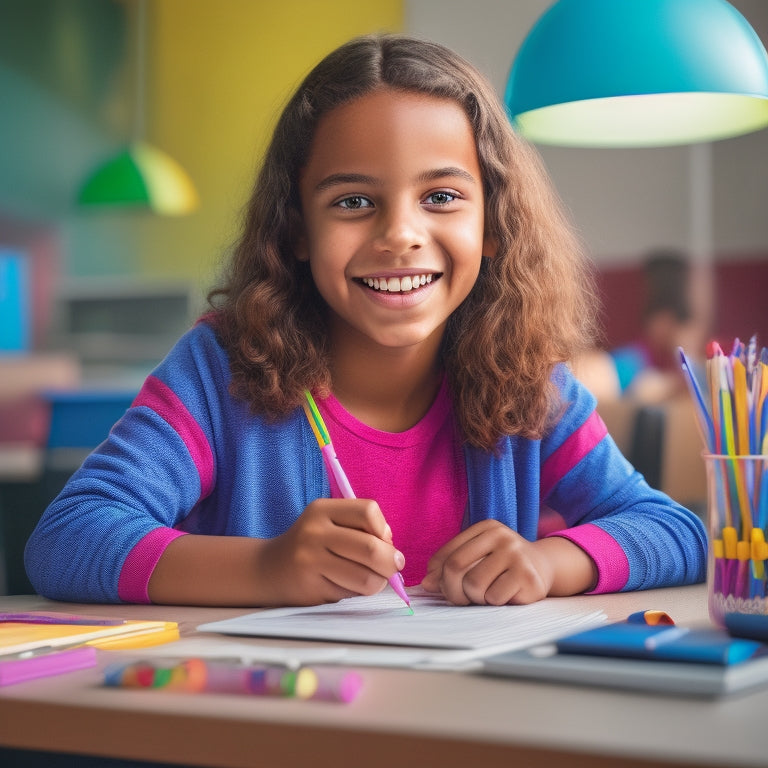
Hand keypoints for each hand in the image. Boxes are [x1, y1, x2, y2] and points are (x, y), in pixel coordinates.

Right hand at [255, 498, 404, 605]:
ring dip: (377, 583)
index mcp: (322, 509)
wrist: (268, 569)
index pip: (368, 511)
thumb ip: (361, 529)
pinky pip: (351, 593)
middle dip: (390, 563)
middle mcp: (314, 531)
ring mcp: (310, 560)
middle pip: (372, 548)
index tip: (384, 541)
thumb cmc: (311, 546)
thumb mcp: (329, 524)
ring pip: (366, 578)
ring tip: (369, 579)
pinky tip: (345, 586)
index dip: (384, 530)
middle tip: (391, 568)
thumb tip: (394, 552)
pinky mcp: (311, 587)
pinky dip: (358, 593)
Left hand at [420, 520, 553, 604]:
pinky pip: (494, 597)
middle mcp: (501, 536)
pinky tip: (506, 596)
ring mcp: (516, 554)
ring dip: (476, 597)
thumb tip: (426, 584)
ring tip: (488, 594)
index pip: (447, 555)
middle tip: (463, 598)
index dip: (439, 577)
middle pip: (455, 567)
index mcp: (485, 528)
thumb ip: (450, 567)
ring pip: (474, 584)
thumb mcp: (477, 559)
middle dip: (453, 590)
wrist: (544, 569)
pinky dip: (495, 603)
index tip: (442, 587)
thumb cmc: (503, 566)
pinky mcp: (528, 576)